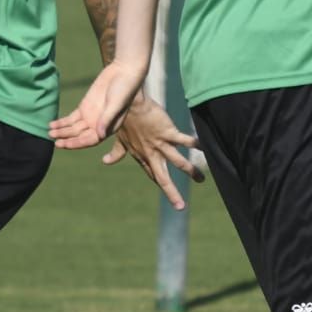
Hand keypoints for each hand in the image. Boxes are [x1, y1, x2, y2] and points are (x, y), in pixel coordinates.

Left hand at [49, 59, 146, 150]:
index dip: (77, 143)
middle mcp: (98, 125)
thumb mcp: (116, 104)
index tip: (64, 144)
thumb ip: (107, 119)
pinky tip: (52, 124)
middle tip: (53, 141)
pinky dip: (62, 122)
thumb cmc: (124, 89)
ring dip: (62, 131)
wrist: (123, 71)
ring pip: (73, 128)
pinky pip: (71, 118)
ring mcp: (91, 116)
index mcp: (108, 128)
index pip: (90, 140)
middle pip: (79, 136)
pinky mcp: (85, 106)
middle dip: (66, 139)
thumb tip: (99, 135)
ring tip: (49, 133)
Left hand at [106, 92, 201, 207]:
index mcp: (142, 156)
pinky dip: (194, 143)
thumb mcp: (120, 140)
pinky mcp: (167, 132)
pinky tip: (205, 148)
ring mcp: (159, 143)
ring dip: (190, 171)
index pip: (153, 175)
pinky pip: (183, 140)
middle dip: (172, 192)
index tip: (170, 196)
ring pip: (177, 162)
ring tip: (201, 179)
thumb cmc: (125, 121)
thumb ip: (117, 153)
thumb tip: (106, 162)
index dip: (161, 185)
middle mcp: (151, 153)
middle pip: (163, 177)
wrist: (127, 104)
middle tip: (181, 207)